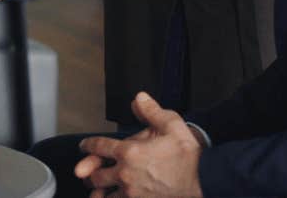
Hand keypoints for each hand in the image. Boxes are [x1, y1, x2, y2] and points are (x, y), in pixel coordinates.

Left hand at [75, 92, 203, 197]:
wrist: (203, 180)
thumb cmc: (187, 154)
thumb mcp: (170, 124)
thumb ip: (150, 110)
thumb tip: (139, 99)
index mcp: (129, 151)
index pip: (99, 146)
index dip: (88, 145)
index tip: (84, 146)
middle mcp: (125, 174)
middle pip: (95, 175)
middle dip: (89, 171)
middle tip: (86, 170)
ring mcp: (132, 194)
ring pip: (102, 197)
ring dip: (97, 193)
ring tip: (96, 191)